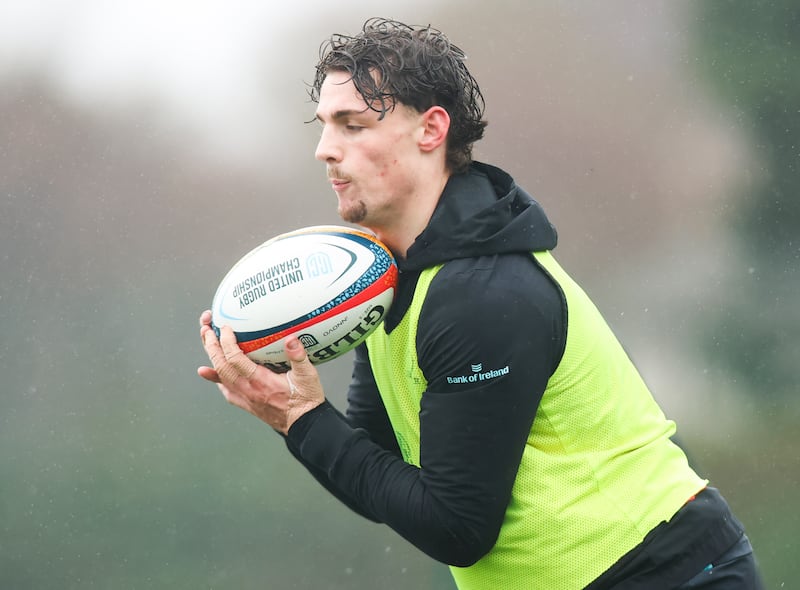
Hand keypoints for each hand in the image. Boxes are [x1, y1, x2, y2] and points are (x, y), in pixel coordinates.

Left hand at [197, 310, 324, 433]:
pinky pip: (226, 391)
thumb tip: (291, 338)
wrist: (305, 425)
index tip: (225, 327)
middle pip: (222, 367)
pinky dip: (216, 379)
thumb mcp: (308, 376)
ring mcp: (245, 398)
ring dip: (212, 359)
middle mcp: (248, 390)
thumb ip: (299, 356)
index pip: (236, 359)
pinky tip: (211, 373)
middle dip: (212, 346)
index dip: (227, 342)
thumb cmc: (306, 399)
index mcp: (261, 381)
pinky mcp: (247, 405)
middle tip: (206, 329)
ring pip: (221, 377)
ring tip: (206, 342)